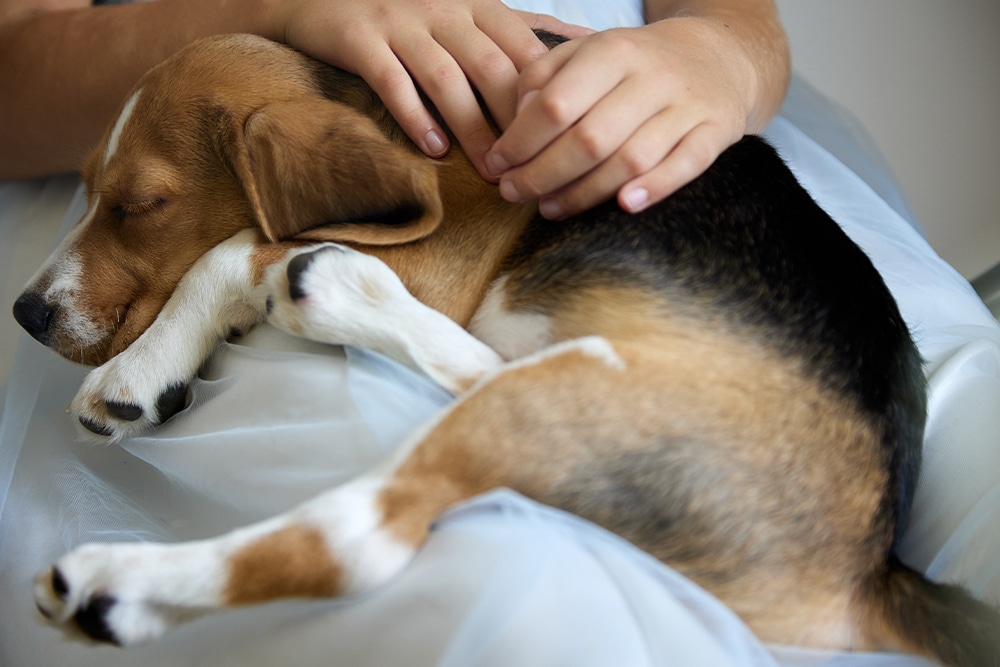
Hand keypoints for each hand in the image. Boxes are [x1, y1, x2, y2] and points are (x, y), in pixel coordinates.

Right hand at [271, 0, 589, 179]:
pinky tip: (434, 150)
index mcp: (477, 4)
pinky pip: (392, 81)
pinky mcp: (361, 39)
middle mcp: (443, 9)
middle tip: (531, 169)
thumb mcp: (470, 10)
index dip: (544, 98)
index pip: (523, 50)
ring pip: (446, 80)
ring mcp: (400, 22)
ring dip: (472, 130)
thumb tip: (587, 39)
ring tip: (491, 171)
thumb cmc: (410, 11)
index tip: (559, 142)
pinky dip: (415, 117)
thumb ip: (521, 29)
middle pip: (491, 69)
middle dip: (514, 123)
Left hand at [484, 18, 756, 218]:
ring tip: (549, 209)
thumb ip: (544, 76)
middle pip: (589, 138)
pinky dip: (655, 188)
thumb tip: (514, 118)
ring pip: (631, 158)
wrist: (718, 54)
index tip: (497, 165)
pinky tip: (623, 207)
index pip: (556, 103)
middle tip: (514, 194)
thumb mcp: (589, 52)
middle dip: (542, 174)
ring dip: (584, 192)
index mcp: (613, 50)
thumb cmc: (637, 63)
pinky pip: (686, 165)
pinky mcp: (716, 131)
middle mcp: (652, 76)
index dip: (520, 141)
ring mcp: (687, 105)